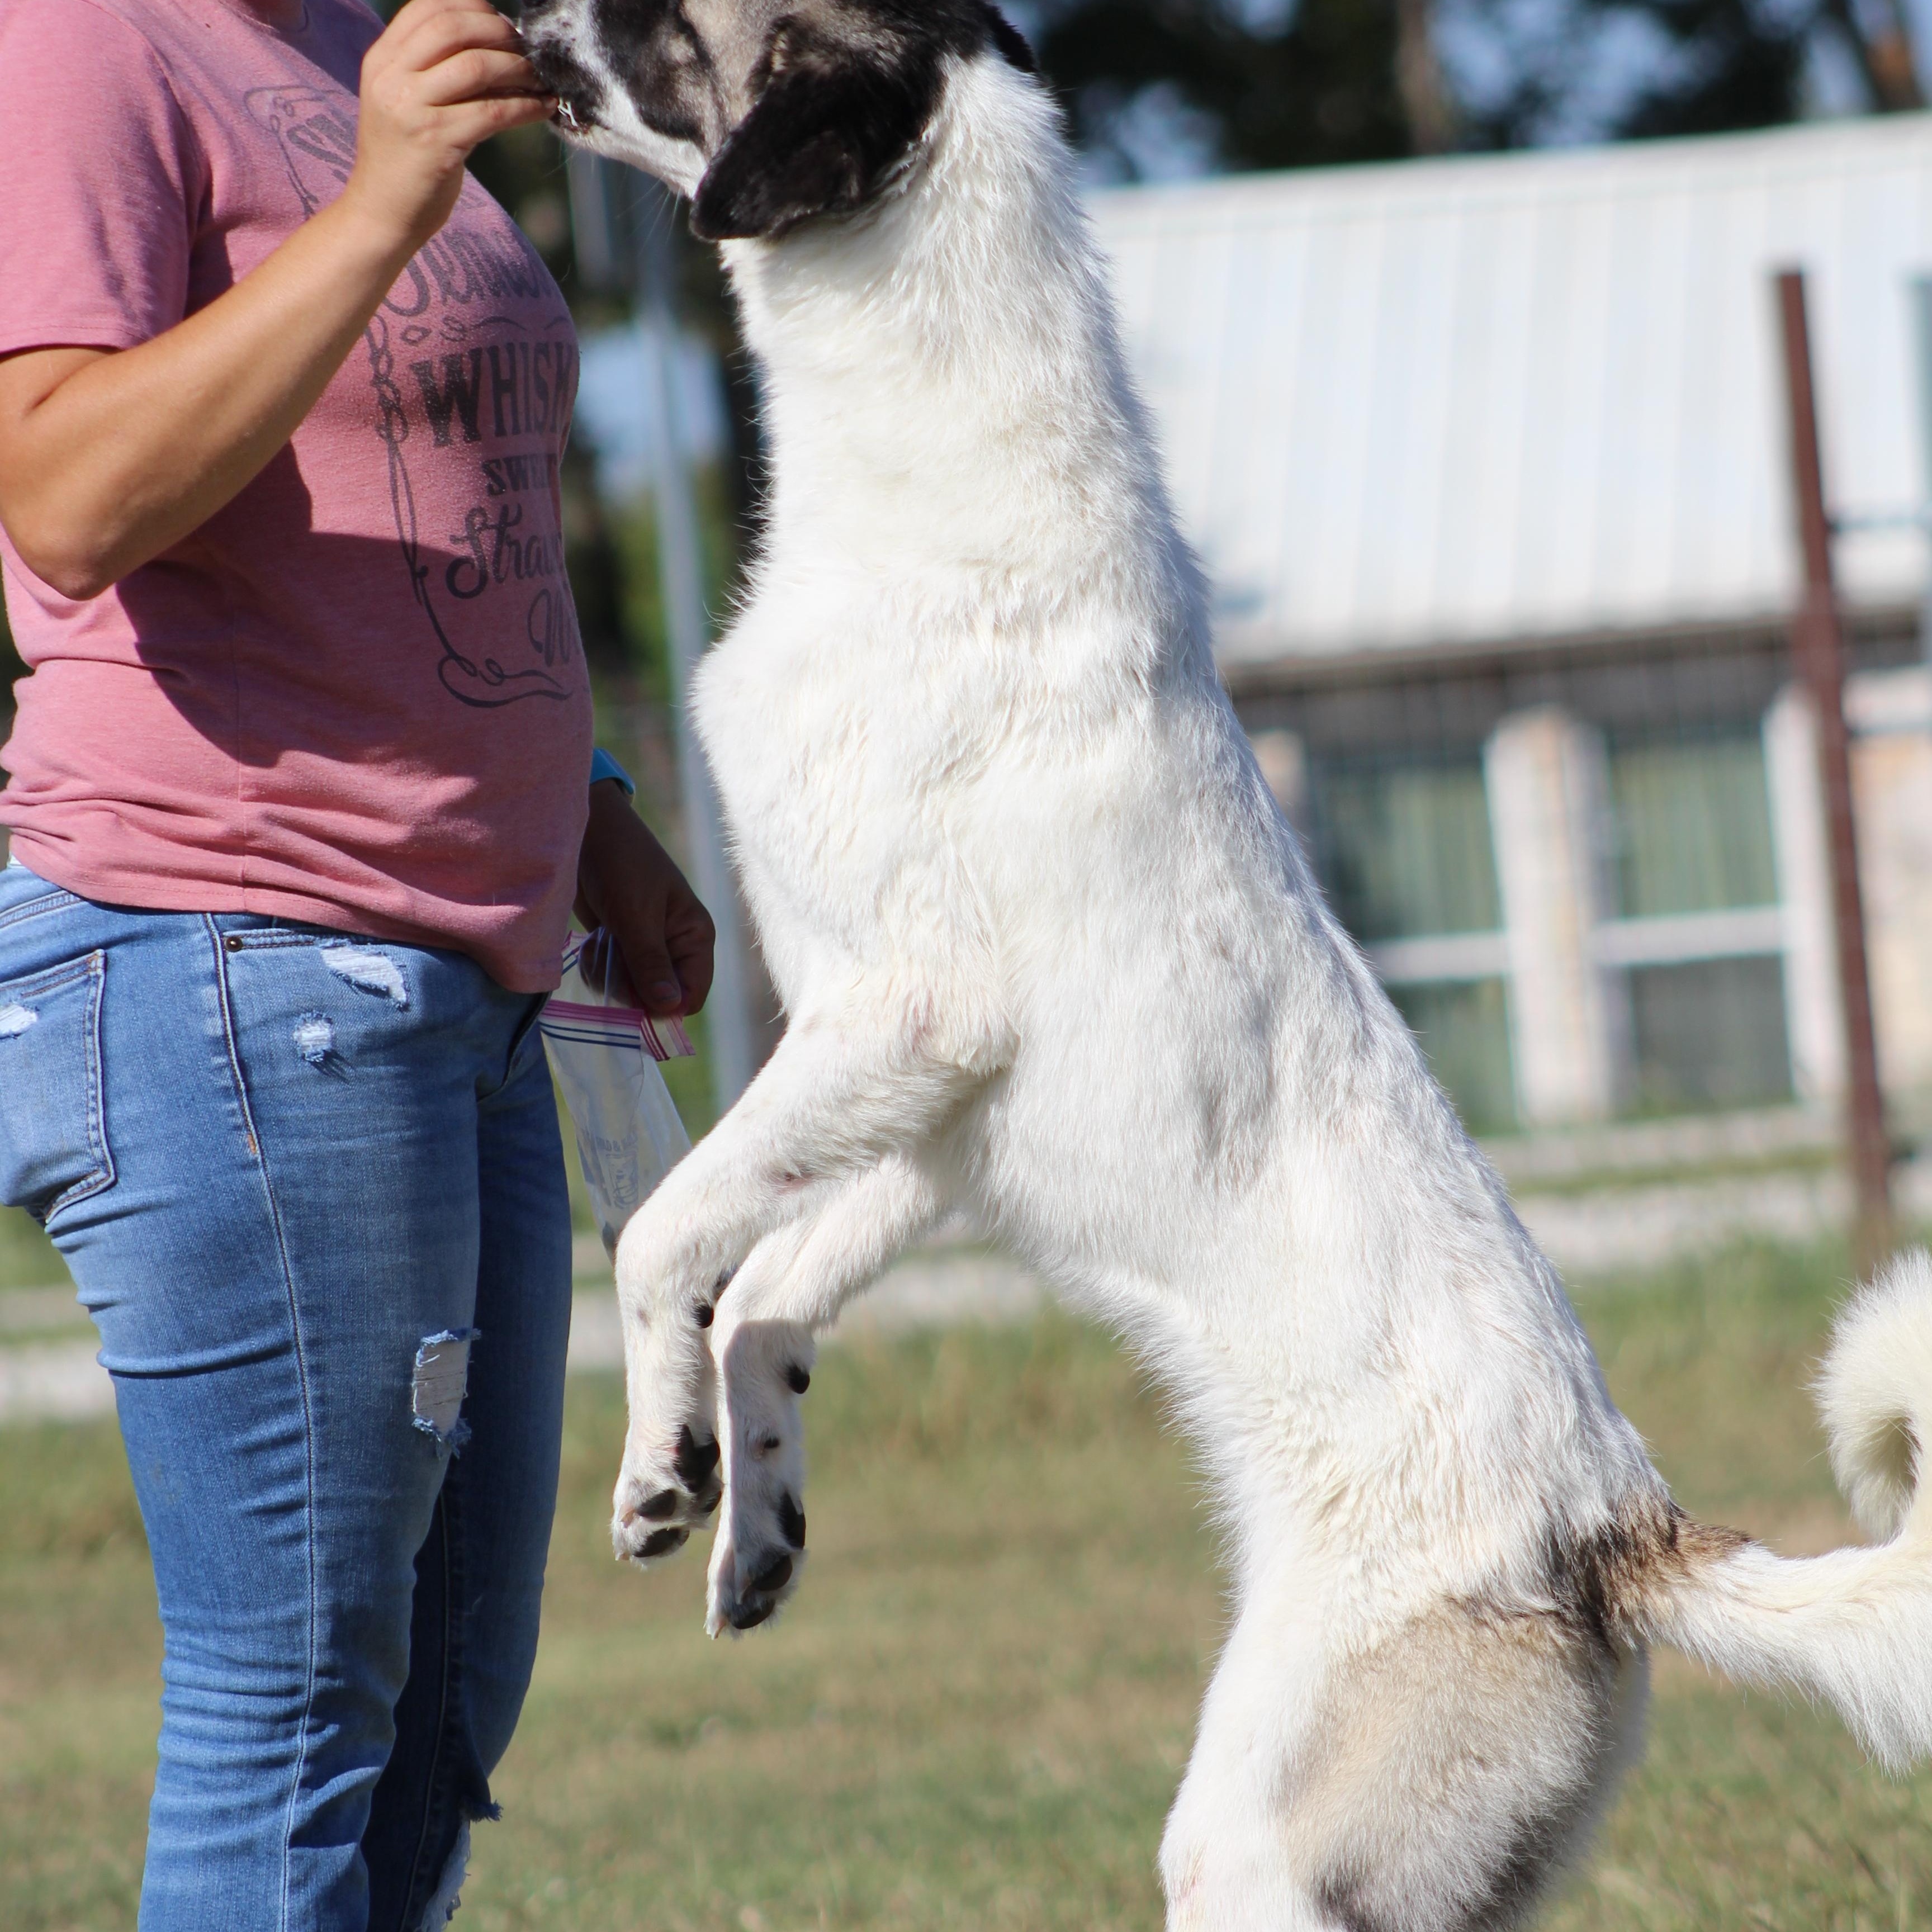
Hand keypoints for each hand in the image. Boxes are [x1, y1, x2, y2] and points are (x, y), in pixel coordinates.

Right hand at [343, 0, 555, 256]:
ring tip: (540, 80)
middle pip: (454, 27)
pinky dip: (526, 107)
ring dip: (518, 69)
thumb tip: (493, 42)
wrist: (380, 214)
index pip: (428, 6)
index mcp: (381, 59)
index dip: (472, 6)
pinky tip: (543, 108)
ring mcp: (412, 109)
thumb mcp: (403, 100)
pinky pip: (493, 112)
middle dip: (499, 33)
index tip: (501, 23)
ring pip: (476, 66)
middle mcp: (391, 76)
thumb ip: (430, 68)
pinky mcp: (437, 143)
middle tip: (527, 51)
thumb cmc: (403, 158)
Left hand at [576, 780, 716, 1017]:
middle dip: (631, 989)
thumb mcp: (636, 915)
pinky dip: (599, 968)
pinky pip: (613, 976)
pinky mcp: (621, 943)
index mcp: (694, 936)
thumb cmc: (621, 865)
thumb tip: (669, 1008)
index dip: (665, 1007)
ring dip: (611, 978)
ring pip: (633, 990)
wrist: (586, 832)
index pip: (691, 994)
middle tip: (609, 964)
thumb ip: (651, 963)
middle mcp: (675, 946)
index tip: (632, 1002)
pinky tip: (592, 944)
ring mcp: (647, 946)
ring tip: (599, 946)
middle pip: (659, 997)